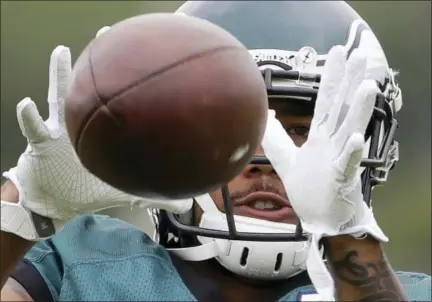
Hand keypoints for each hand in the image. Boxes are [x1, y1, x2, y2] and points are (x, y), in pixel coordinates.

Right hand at [3, 27, 190, 221]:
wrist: (60, 204)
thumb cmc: (90, 192)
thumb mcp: (126, 193)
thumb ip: (156, 199)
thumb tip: (188, 207)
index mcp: (103, 132)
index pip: (116, 102)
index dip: (126, 80)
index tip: (142, 55)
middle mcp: (83, 124)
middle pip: (89, 89)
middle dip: (96, 65)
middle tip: (106, 35)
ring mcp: (59, 131)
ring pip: (59, 98)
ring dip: (58, 76)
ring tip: (62, 53)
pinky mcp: (40, 144)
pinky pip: (33, 129)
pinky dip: (29, 117)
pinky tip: (27, 105)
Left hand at [261, 46, 387, 299]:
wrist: (321, 221)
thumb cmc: (310, 190)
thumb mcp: (287, 160)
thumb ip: (276, 138)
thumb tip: (267, 116)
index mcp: (320, 137)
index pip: (326, 102)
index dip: (330, 78)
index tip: (336, 55)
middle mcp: (332, 143)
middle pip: (341, 108)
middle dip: (349, 82)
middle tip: (359, 57)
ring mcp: (339, 160)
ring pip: (349, 130)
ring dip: (357, 109)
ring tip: (365, 87)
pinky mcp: (342, 179)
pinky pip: (347, 164)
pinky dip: (351, 152)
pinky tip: (355, 138)